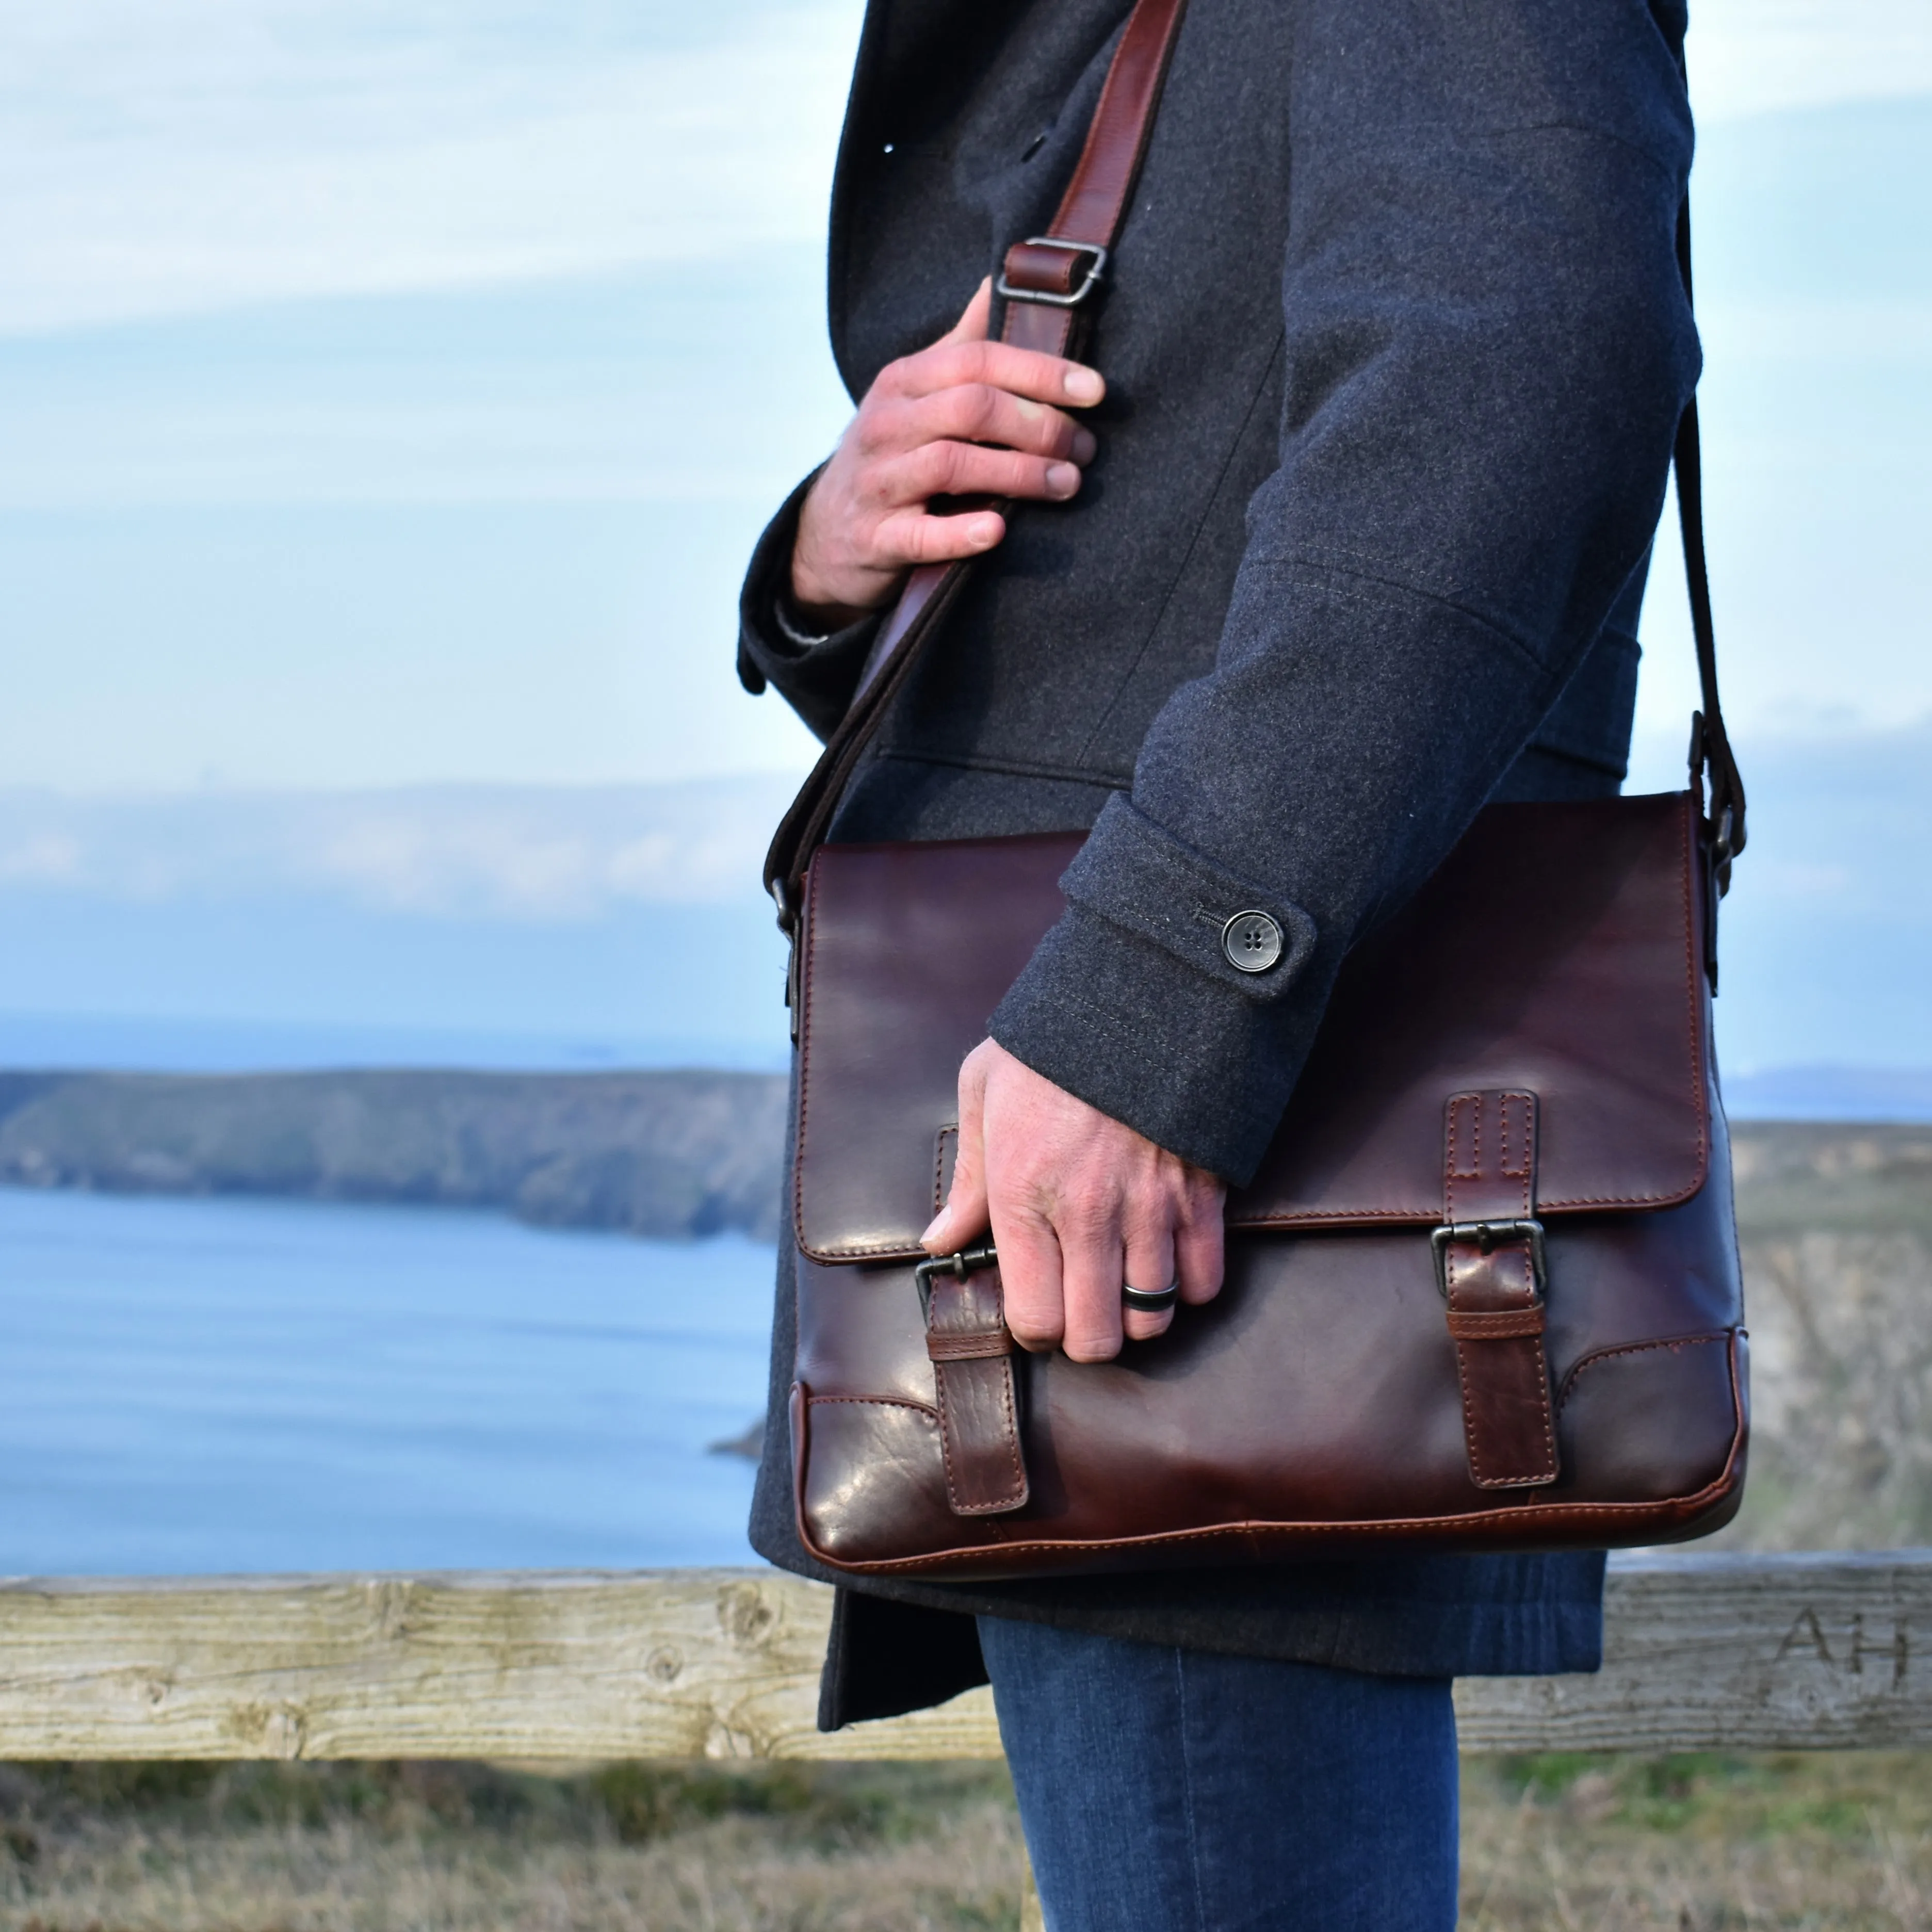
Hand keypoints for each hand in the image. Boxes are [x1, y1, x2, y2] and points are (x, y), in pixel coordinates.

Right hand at [790, 278, 1104, 625]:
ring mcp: (878, 483)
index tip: (1094, 390)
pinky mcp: (875, 539)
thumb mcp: (914, 395)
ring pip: (951, 465)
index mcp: (903, 382)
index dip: (1040, 372)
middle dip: (1039, 425)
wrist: (827, 534)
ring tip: (1066, 484)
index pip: (977, 361)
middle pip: (970, 408)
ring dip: (1019, 474)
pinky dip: (960, 534)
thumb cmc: (891, 455)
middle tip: (1085, 447)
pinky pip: (920, 535)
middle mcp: (887, 425)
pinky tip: (998, 531)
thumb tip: (999, 280)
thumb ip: (961, 345)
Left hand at [923, 1039, 1225, 1362]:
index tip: (1036, 1308)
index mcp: (1024, 1194)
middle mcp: (1088, 1215)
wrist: (1140, 992)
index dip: (1034, 1329)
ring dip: (1136, 1313)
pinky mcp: (1203, 1195)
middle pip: (1096, 1338)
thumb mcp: (983, 1090)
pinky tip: (1168, 1262)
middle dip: (1085, 1336)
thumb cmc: (1051, 1043)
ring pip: (1152, 1318)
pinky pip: (1204, 1280)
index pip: (1034, 1319)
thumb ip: (966, 1178)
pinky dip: (1188, 1285)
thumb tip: (941, 1241)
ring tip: (1123, 1283)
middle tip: (1080, 1307)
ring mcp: (1151, 1209)